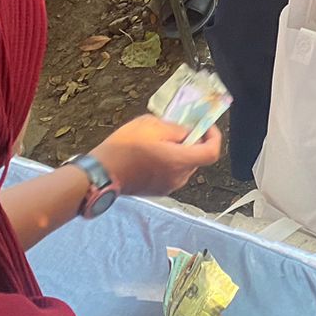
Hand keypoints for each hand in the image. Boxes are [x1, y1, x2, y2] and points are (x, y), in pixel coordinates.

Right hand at [89, 115, 221, 196]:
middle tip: (177, 129)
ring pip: (185, 165)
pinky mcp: (158, 190)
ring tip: (159, 140)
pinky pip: (173, 173)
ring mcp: (169, 186)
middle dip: (192, 141)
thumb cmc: (124, 147)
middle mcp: (178, 177)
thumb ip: (176, 128)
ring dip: (179, 152)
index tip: (205, 125)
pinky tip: (152, 153)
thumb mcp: (151, 125)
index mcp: (179, 161)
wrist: (101, 173)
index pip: (212, 152)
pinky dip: (170, 162)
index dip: (214, 136)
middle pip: (197, 157)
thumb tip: (188, 131)